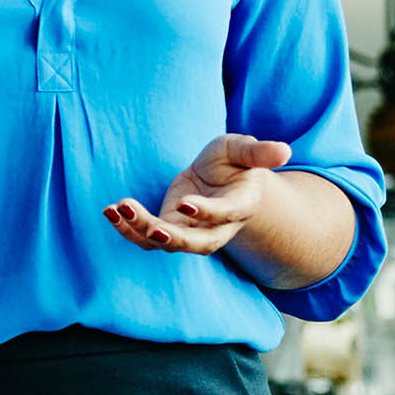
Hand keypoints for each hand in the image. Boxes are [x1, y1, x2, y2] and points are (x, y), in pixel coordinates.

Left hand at [103, 133, 291, 256]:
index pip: (223, 215)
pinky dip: (127, 227)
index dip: (206, 213)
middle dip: (175, 239)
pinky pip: (146, 236)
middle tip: (154, 229)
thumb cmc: (235, 162)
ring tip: (119, 209)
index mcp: (238, 207)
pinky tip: (109, 211)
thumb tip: (285, 151)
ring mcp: (189, 230)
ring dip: (140, 230)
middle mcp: (214, 227)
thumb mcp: (243, 150)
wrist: (220, 178)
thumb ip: (259, 153)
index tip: (187, 205)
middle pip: (196, 243)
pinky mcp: (168, 226)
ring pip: (166, 242)